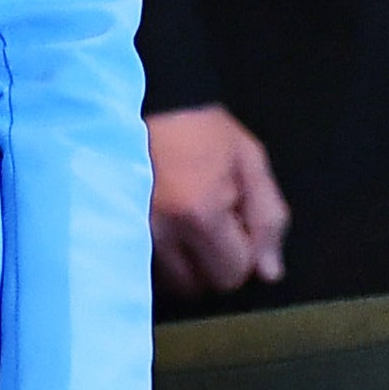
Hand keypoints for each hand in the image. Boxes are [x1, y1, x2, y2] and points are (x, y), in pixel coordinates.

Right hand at [145, 105, 290, 295]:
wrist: (150, 101)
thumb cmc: (205, 129)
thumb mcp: (251, 162)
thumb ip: (268, 218)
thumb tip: (270, 273)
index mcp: (200, 214)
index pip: (232, 275)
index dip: (244, 252)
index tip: (237, 219)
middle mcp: (162, 234)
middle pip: (200, 287)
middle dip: (215, 263)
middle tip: (215, 220)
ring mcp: (134, 235)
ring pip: (172, 283)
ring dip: (188, 264)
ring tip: (190, 221)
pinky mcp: (118, 231)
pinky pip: (149, 269)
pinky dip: (166, 257)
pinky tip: (170, 225)